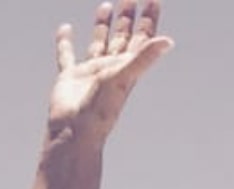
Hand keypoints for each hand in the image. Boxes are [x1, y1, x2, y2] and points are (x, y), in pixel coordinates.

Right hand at [49, 0, 172, 142]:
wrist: (74, 131)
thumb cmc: (100, 109)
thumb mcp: (124, 78)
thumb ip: (144, 58)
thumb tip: (169, 41)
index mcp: (125, 68)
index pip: (141, 39)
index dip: (148, 20)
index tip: (152, 0)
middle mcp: (110, 69)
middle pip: (122, 38)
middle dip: (127, 17)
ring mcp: (89, 73)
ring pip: (99, 43)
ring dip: (103, 26)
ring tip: (106, 5)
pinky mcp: (69, 77)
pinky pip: (67, 55)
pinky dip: (65, 43)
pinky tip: (65, 29)